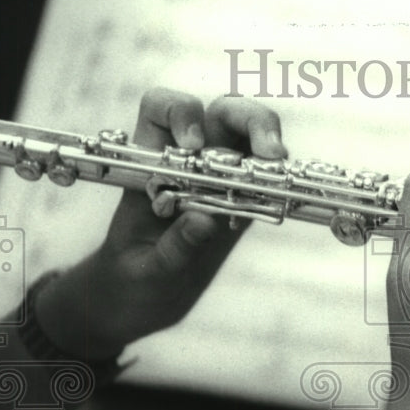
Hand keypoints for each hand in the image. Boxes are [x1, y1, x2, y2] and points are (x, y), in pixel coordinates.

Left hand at [34, 88, 286, 359]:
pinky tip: (268, 210)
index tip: (193, 148)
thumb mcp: (144, 270)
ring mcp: (220, 179)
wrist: (137, 302)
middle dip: (252, 121)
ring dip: (271, 147)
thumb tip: (203, 220)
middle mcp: (189, 160)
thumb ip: (173, 247)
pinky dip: (275, 188)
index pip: (162, 108)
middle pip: (225, 112)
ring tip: (280, 173)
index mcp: (150, 160)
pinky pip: (266, 181)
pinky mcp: (242, 202)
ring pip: (253, 140)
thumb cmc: (128, 279)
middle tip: (270, 152)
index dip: (181, 113)